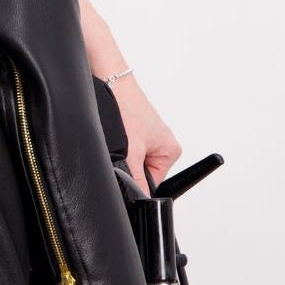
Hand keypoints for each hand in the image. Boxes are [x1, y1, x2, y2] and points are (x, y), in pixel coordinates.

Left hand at [110, 76, 181, 196]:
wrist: (113, 84)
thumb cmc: (129, 109)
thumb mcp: (132, 151)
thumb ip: (135, 178)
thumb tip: (139, 200)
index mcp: (170, 152)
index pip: (154, 183)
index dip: (139, 184)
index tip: (127, 179)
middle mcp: (163, 145)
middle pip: (143, 173)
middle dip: (131, 168)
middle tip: (122, 154)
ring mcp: (149, 139)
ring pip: (134, 162)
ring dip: (125, 156)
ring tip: (120, 141)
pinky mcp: (136, 133)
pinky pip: (129, 150)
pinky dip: (121, 147)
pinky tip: (116, 136)